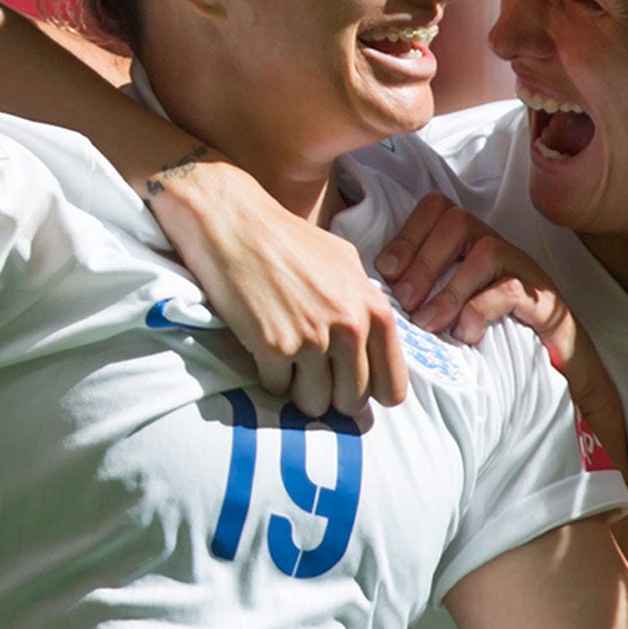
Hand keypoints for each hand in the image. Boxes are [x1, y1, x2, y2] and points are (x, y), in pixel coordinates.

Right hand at [150, 164, 408, 417]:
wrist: (235, 223)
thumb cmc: (289, 241)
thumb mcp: (346, 265)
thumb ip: (365, 308)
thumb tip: (373, 352)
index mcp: (375, 310)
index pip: (392, 386)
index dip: (372, 393)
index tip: (352, 387)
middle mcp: (350, 327)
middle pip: (352, 402)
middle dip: (332, 394)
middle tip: (313, 374)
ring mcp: (313, 339)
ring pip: (315, 404)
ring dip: (299, 390)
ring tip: (288, 361)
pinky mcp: (274, 347)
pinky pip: (277, 389)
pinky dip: (269, 375)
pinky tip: (262, 346)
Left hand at [375, 194, 598, 401]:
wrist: (553, 364)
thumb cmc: (490, 335)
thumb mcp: (448, 310)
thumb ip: (419, 296)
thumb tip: (375, 298)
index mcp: (468, 243)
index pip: (437, 209)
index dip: (407, 234)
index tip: (385, 272)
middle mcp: (495, 247)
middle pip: (458, 221)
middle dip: (424, 261)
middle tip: (403, 302)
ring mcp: (522, 270)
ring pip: (485, 251)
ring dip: (450, 290)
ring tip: (429, 324)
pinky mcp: (544, 300)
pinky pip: (511, 289)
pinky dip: (482, 309)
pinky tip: (466, 333)